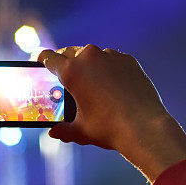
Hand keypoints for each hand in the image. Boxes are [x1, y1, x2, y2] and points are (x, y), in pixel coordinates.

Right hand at [38, 45, 185, 180]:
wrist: (144, 127)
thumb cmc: (109, 128)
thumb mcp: (80, 131)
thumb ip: (63, 129)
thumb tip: (54, 132)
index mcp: (72, 71)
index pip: (48, 58)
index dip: (42, 61)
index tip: (40, 62)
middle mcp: (90, 57)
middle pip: (69, 52)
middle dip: (64, 61)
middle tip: (63, 74)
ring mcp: (112, 56)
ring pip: (93, 55)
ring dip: (88, 64)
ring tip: (90, 83)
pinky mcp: (129, 60)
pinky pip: (112, 60)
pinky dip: (108, 68)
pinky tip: (112, 86)